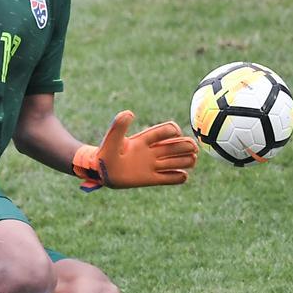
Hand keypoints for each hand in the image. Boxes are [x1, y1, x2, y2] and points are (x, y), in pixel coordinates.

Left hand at [72, 111, 197, 189]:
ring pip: (179, 161)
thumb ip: (119, 126)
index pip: (166, 131)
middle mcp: (151, 151)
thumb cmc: (104, 154)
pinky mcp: (151, 179)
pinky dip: (181, 177)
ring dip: (188, 160)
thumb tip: (130, 113)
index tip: (174, 134)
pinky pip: (173, 178)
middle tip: (192, 150)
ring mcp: (152, 165)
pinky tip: (181, 175)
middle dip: (187, 145)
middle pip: (177, 146)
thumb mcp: (111, 139)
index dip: (173, 131)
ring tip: (189, 161)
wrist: (100, 172)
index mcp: (144, 140)